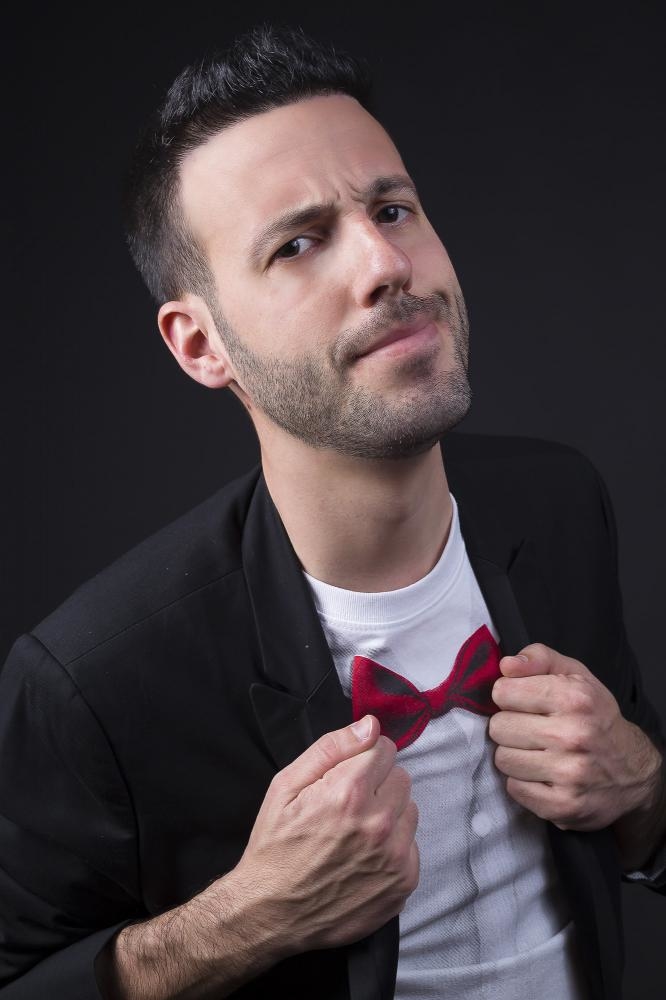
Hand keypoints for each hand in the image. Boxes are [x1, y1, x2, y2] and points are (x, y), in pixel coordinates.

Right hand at [229, 715, 418, 956]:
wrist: (270, 912)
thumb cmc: (275, 845)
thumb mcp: (286, 785)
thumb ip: (332, 748)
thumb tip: (370, 726)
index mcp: (349, 792)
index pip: (384, 748)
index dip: (364, 757)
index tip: (347, 774)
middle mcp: (378, 822)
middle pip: (402, 777)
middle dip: (379, 783)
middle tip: (349, 805)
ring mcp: (394, 856)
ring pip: (410, 809)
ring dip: (389, 813)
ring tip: (356, 832)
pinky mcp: (403, 882)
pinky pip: (412, 844)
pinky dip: (394, 846)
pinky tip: (365, 856)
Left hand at [489, 643, 662, 836]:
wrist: (633, 771)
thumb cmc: (595, 717)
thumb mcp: (575, 675)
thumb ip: (539, 658)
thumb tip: (506, 665)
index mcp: (573, 697)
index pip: (502, 692)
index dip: (508, 696)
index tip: (522, 702)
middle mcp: (572, 735)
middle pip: (498, 727)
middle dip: (510, 726)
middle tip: (531, 729)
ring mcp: (568, 773)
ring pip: (503, 758)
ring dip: (515, 755)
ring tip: (537, 752)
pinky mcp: (563, 805)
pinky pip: (514, 788)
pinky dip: (523, 782)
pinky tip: (542, 774)